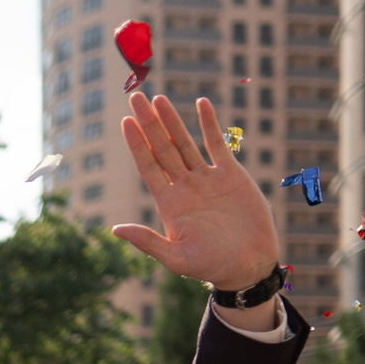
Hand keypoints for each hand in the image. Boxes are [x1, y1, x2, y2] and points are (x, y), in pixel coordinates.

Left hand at [109, 94, 284, 294]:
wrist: (248, 265)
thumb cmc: (211, 266)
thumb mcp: (176, 258)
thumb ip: (147, 242)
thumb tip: (116, 229)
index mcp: (169, 203)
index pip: (148, 166)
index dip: (137, 144)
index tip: (126, 121)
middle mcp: (184, 187)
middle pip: (162, 148)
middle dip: (148, 123)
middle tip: (135, 97)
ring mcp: (206, 179)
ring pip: (185, 142)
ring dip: (172, 120)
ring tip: (159, 98)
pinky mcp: (230, 175)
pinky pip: (217, 144)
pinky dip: (210, 124)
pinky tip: (201, 104)